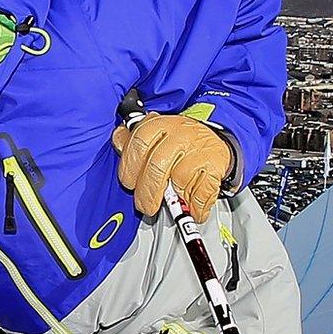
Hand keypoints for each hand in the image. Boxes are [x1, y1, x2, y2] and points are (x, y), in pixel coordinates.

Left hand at [110, 112, 233, 219]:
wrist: (212, 139)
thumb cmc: (178, 140)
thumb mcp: (154, 132)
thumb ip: (133, 138)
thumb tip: (118, 140)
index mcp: (159, 125)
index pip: (139, 144)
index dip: (130, 168)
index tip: (129, 183)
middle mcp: (179, 135)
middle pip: (157, 167)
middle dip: (147, 193)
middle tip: (145, 205)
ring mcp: (198, 151)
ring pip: (180, 181)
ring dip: (174, 198)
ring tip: (171, 201)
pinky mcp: (215, 166)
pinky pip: (202, 192)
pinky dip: (195, 206)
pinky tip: (191, 208)